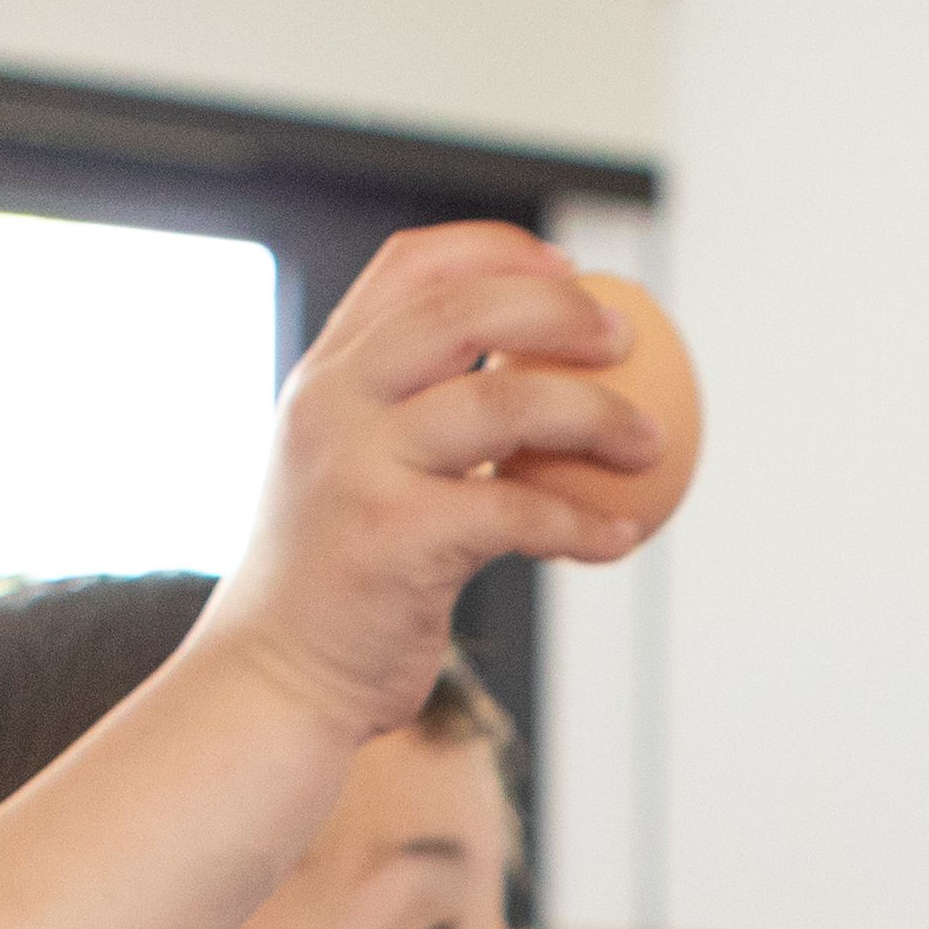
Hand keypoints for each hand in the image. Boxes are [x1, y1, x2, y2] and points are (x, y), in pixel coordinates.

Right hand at [192, 224, 666, 754]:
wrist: (276, 678)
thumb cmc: (339, 581)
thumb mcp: (353, 470)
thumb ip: (416, 415)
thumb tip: (540, 373)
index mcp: (328, 374)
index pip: (411, 267)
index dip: (499, 249)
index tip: (571, 269)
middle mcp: (335, 402)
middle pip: (466, 310)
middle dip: (562, 311)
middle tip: (629, 337)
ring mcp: (361, 466)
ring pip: (506, 402)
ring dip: (600, 416)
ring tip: (651, 443)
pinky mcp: (397, 537)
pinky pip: (520, 512)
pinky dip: (584, 525)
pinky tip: (621, 537)